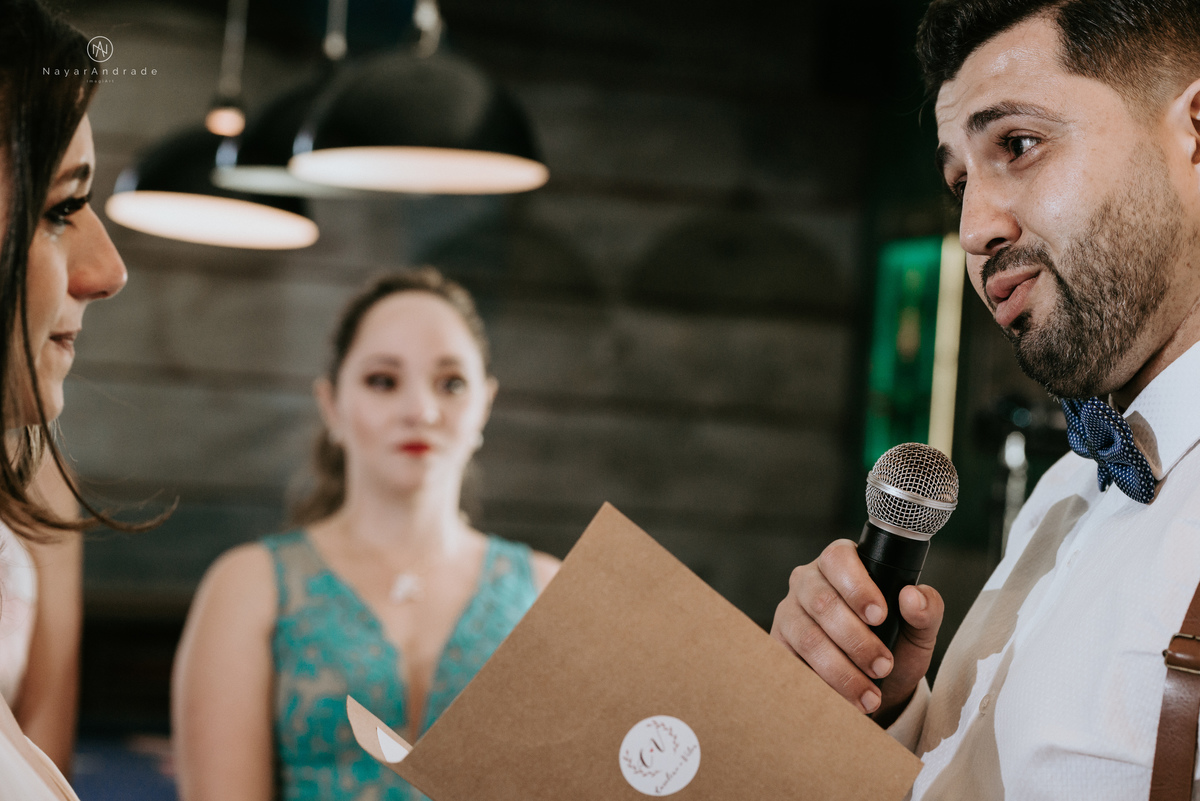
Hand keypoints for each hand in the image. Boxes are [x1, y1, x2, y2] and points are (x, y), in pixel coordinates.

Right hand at [770, 539, 942, 720]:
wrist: (877, 685)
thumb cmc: (894, 645)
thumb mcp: (919, 629)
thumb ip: (927, 609)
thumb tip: (912, 597)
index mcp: (841, 564)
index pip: (838, 558)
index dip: (857, 587)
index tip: (880, 616)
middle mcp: (808, 582)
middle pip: (822, 602)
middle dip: (857, 641)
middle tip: (883, 666)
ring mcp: (789, 613)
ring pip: (807, 637)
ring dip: (841, 670)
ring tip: (869, 695)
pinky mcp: (779, 646)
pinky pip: (792, 664)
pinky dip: (821, 685)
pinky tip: (844, 699)